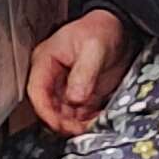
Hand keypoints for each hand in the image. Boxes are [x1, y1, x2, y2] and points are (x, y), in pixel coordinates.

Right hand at [27, 8, 129, 133]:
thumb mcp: (93, 48)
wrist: (121, 28)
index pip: (37, 91)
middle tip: (79, 131)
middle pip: (48, 106)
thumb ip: (83, 73)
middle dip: (61, 122)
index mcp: (45, 61)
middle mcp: (52, 76)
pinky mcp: (83, 94)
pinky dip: (87, 121)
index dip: (45, 111)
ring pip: (63, 113)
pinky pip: (79, 114)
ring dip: (75, 124)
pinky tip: (98, 122)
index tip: (59, 125)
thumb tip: (74, 99)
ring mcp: (67, 86)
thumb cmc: (101, 29)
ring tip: (91, 128)